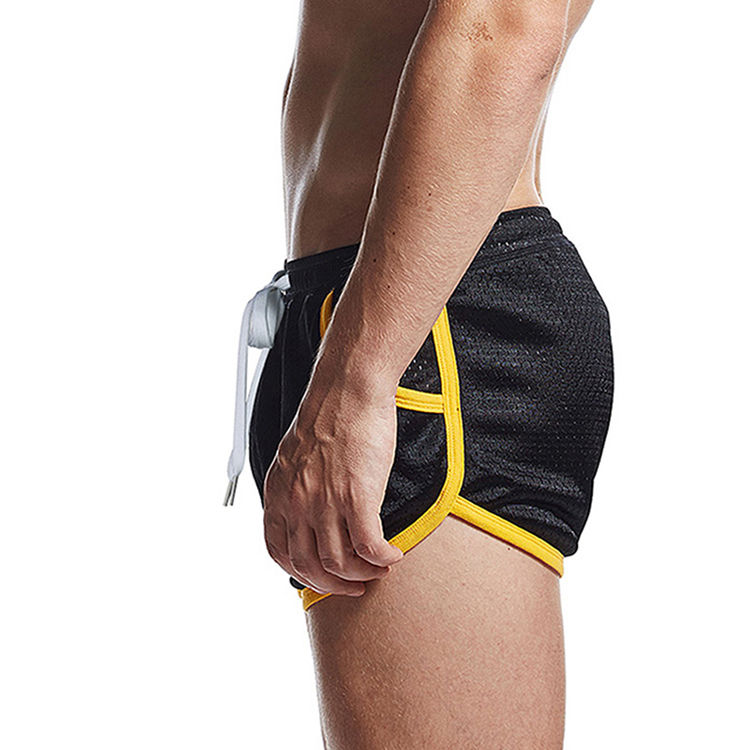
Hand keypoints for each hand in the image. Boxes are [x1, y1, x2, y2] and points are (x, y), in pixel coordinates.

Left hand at [262, 380, 403, 596]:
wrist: (349, 388)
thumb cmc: (330, 414)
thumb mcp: (296, 454)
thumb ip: (296, 484)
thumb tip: (308, 507)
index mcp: (278, 492)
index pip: (278, 551)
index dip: (300, 572)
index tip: (321, 576)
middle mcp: (296, 502)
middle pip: (308, 565)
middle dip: (332, 584)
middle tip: (354, 584)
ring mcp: (324, 502)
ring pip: (339, 563)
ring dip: (361, 574)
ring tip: (378, 569)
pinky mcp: (356, 497)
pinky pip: (369, 547)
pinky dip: (383, 559)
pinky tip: (393, 556)